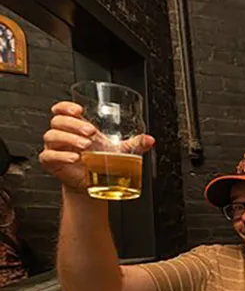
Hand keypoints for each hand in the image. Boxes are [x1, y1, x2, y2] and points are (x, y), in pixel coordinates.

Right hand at [40, 101, 154, 191]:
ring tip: (85, 145)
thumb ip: (135, 144)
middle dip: (74, 124)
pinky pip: (49, 155)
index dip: (66, 106)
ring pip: (52, 136)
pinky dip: (60, 155)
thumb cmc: (101, 161)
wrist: (94, 183)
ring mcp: (56, 147)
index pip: (62, 109)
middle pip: (58, 121)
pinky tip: (74, 158)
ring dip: (68, 138)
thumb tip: (150, 140)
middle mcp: (64, 134)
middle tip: (91, 132)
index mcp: (76, 126)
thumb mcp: (119, 150)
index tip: (78, 109)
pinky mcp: (52, 162)